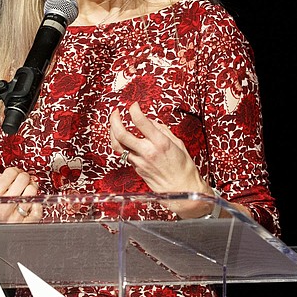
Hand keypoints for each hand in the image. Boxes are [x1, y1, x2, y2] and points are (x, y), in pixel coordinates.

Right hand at [0, 166, 42, 222]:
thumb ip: (2, 184)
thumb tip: (20, 172)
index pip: (10, 173)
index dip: (15, 171)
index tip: (17, 173)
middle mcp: (4, 206)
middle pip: (23, 179)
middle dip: (24, 178)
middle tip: (23, 181)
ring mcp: (16, 216)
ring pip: (33, 190)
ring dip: (31, 190)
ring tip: (27, 193)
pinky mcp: (27, 223)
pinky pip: (38, 206)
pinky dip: (37, 204)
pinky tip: (30, 205)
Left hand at [109, 102, 213, 217]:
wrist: (182, 190)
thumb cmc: (183, 168)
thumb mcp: (177, 144)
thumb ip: (162, 130)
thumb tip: (150, 122)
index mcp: (160, 143)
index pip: (140, 121)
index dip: (134, 110)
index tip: (133, 105)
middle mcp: (147, 152)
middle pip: (121, 134)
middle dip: (115, 120)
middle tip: (116, 112)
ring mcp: (140, 161)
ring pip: (117, 145)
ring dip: (112, 132)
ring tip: (114, 124)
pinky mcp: (136, 169)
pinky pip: (124, 154)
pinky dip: (120, 144)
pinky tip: (122, 138)